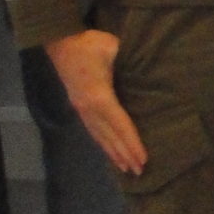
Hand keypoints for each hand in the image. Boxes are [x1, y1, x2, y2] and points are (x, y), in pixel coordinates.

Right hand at [44, 29, 144, 177]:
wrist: (63, 42)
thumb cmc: (91, 43)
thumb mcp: (114, 47)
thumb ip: (131, 60)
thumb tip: (151, 69)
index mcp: (99, 96)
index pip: (120, 124)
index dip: (131, 142)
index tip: (142, 158)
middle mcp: (89, 108)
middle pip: (110, 136)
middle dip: (125, 154)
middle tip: (140, 171)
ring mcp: (81, 109)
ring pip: (100, 136)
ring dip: (113, 153)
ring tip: (127, 168)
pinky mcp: (79, 107)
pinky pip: (93, 130)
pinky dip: (103, 143)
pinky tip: (110, 151)